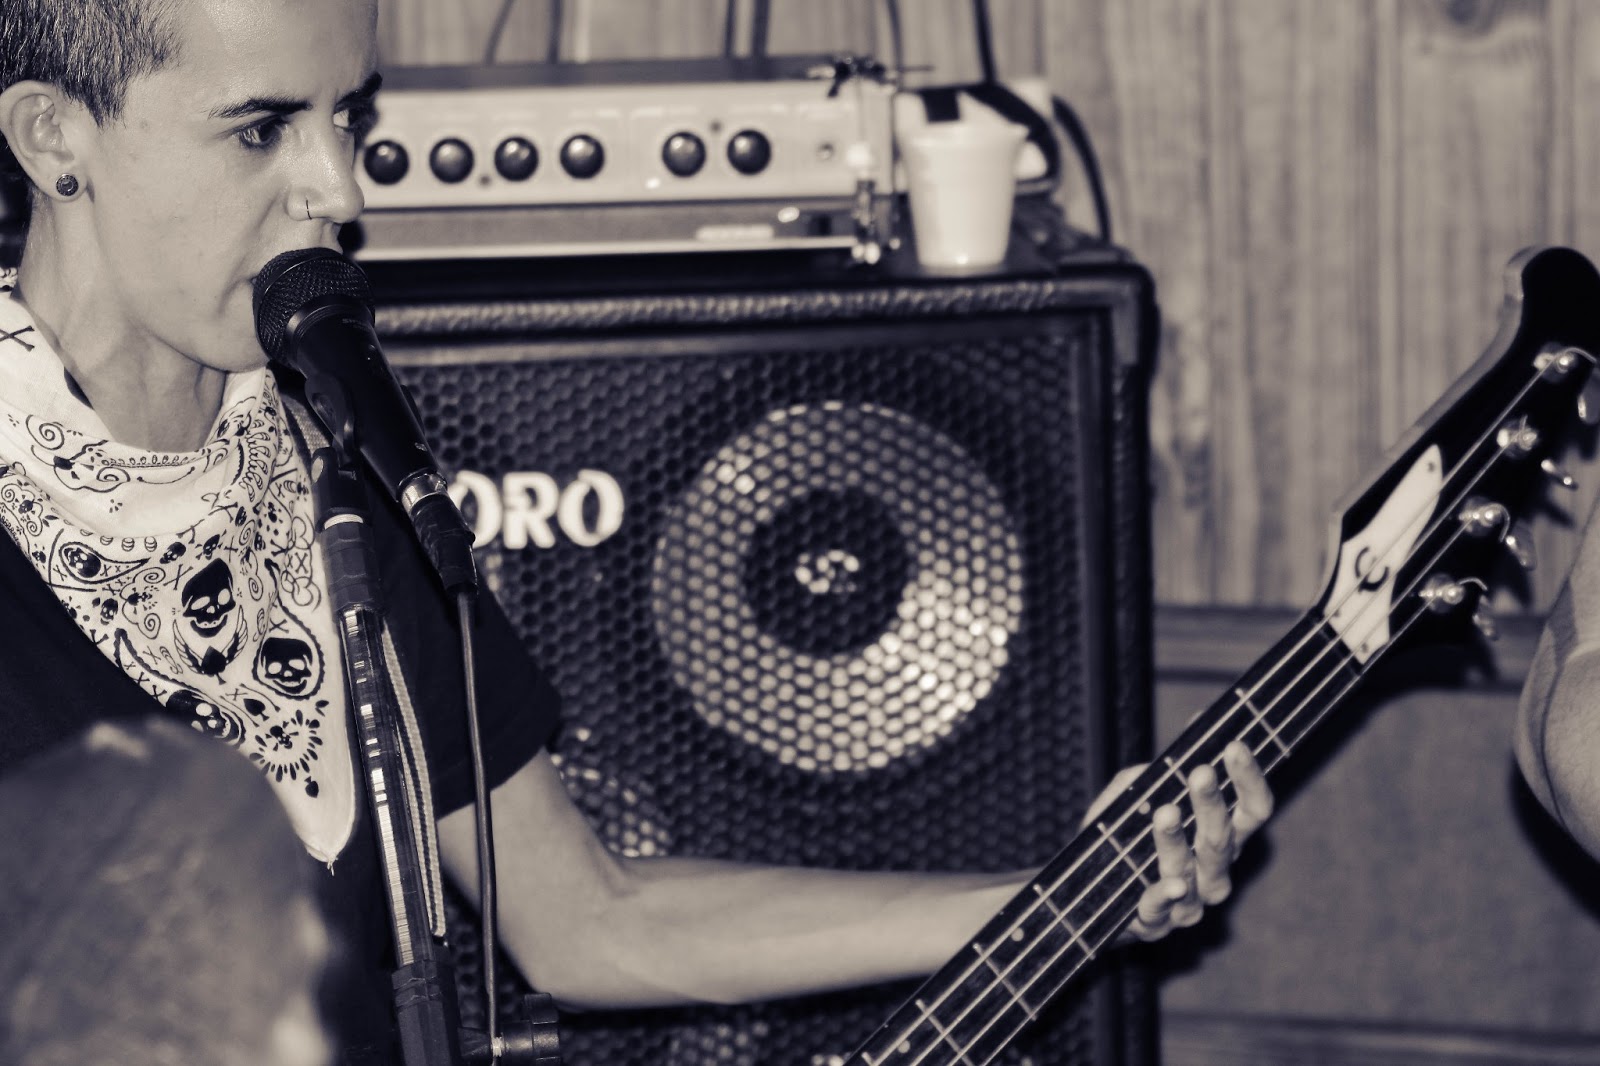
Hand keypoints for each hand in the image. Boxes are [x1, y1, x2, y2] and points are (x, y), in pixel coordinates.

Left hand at [1085, 741, 1272, 942]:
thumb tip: (1192, 726)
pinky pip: (1161, 910)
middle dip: (1211, 804)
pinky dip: (1164, 896)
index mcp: (1222, 838)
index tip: (1234, 747)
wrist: (1087, 892)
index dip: (1249, 780)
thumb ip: (1164, 767)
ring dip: (1176, 841)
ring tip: (1165, 812)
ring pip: (1191, 871)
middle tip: (1200, 773)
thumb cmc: (1125, 838)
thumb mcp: (1140, 794)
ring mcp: (1189, 901)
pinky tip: (1170, 884)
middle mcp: (1215, 871)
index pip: (1253, 810)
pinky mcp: (1156, 922)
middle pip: (1223, 838)